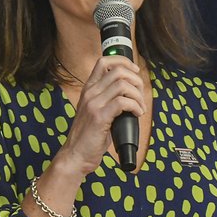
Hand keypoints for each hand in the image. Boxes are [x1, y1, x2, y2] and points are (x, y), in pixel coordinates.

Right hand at [58, 55, 145, 173]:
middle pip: (118, 70)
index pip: (104, 61)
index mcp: (89, 89)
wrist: (76, 155)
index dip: (123, 61)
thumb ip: (109, 99)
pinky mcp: (99, 116)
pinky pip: (123, 102)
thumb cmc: (88, 136)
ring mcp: (93, 104)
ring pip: (123, 85)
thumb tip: (132, 93)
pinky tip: (137, 114)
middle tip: (141, 95)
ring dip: (138, 95)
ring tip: (140, 107)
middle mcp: (90, 92)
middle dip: (136, 80)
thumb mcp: (96, 111)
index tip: (135, 71)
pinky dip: (135, 106)